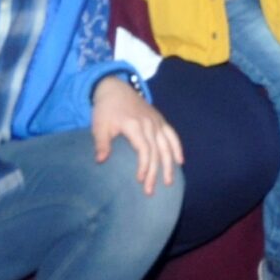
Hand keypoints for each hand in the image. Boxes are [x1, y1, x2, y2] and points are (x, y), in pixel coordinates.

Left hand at [92, 75, 182, 194]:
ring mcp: (156, 121)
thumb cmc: (105, 109)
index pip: (144, 149)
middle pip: (156, 151)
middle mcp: (149, 124)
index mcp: (135, 125)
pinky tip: (180, 161)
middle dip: (155, 172)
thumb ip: (101, 143)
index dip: (145, 166)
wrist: (114, 88)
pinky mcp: (159, 119)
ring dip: (169, 164)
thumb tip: (100, 161)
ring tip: (168, 181)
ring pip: (167, 145)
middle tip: (150, 191)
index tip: (140, 180)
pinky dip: (177, 147)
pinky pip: (172, 134)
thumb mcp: (99, 126)